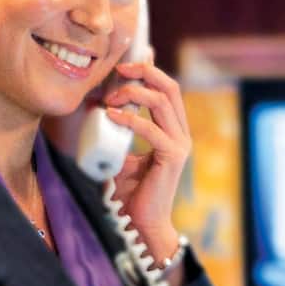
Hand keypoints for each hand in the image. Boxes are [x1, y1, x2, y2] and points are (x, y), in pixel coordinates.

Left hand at [104, 60, 190, 264]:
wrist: (141, 224)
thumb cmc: (132, 191)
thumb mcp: (123, 153)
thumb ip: (120, 131)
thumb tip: (102, 107)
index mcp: (173, 130)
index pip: (167, 89)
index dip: (150, 70)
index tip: (127, 61)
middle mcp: (181, 133)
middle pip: (170, 87)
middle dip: (145, 72)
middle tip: (119, 69)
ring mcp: (180, 144)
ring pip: (163, 102)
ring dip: (134, 93)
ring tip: (110, 98)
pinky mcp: (173, 157)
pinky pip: (151, 129)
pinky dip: (130, 119)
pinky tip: (111, 116)